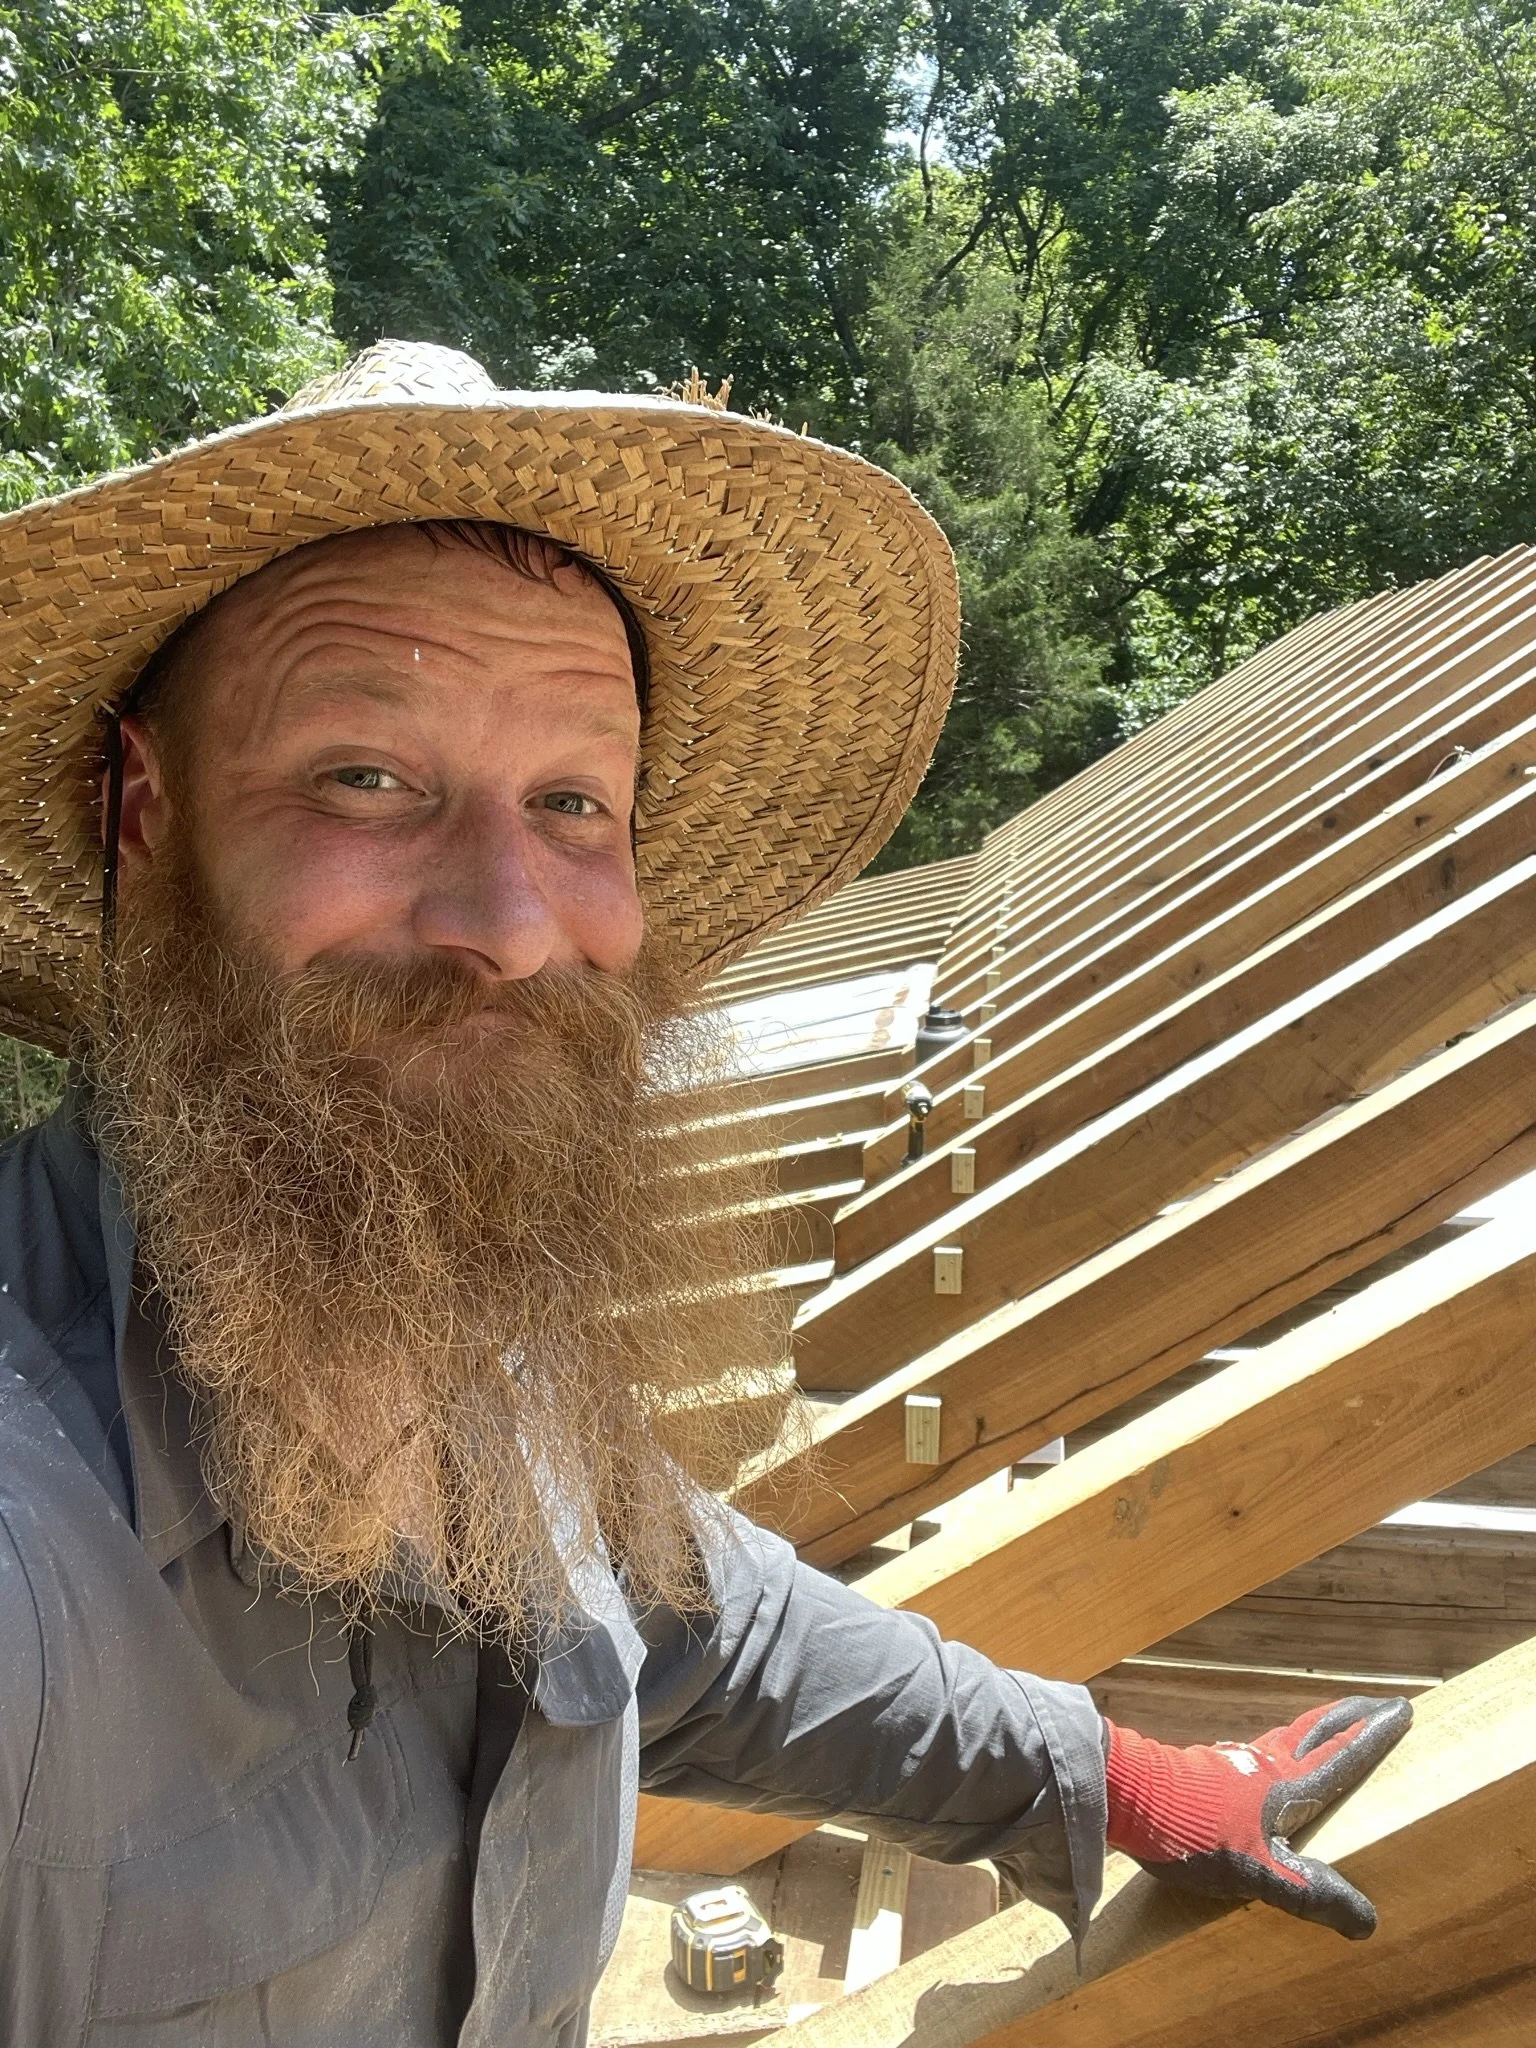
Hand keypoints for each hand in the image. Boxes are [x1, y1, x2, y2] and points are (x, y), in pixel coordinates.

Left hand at [1103, 1695, 1412, 1938]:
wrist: (1124, 1794)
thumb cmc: (1190, 1831)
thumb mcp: (1256, 1872)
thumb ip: (1309, 1892)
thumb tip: (1367, 1920)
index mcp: (1285, 1787)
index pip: (1341, 1758)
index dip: (1374, 1737)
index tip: (1402, 1709)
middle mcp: (1263, 1765)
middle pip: (1315, 1732)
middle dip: (1349, 1717)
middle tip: (1377, 1703)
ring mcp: (1232, 1762)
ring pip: (1286, 1737)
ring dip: (1314, 1728)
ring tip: (1328, 1728)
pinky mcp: (1206, 1768)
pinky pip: (1256, 1751)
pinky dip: (1278, 1745)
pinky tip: (1262, 1759)